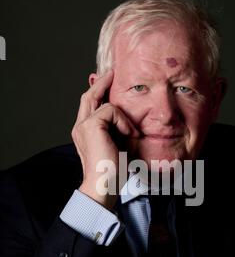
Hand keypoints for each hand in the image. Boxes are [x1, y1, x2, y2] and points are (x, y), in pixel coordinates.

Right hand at [72, 71, 138, 209]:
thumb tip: (129, 120)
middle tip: (112, 72)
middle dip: (100, 82)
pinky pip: (110, 110)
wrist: (105, 184)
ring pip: (102, 102)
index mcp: (85, 132)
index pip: (89, 106)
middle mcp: (80, 126)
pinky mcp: (90, 125)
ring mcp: (83, 125)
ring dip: (122, 115)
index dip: (97, 91)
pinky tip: (129, 134)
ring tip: (132, 133)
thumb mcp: (118, 145)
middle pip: (88, 96)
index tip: (107, 80)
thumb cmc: (113, 171)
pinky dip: (123, 121)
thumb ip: (119, 130)